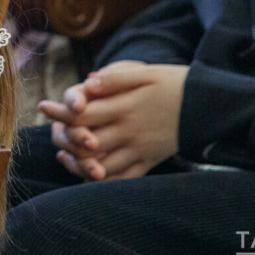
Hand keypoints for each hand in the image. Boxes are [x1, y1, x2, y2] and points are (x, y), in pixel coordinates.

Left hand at [42, 62, 187, 180]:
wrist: (211, 106)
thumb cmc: (175, 84)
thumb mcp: (147, 74)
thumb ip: (116, 78)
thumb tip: (88, 82)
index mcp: (125, 107)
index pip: (84, 113)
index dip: (60, 111)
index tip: (42, 106)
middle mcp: (130, 131)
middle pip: (88, 141)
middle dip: (65, 140)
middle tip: (51, 135)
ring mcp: (141, 149)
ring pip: (103, 164)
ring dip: (80, 163)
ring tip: (63, 157)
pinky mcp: (151, 160)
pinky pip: (126, 177)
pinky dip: (106, 180)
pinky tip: (90, 176)